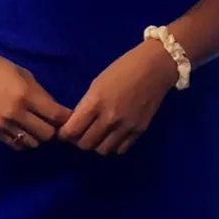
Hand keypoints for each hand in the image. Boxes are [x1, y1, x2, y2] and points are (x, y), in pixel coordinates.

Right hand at [0, 48, 71, 151]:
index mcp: (25, 95)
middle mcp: (15, 113)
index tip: (68, 117)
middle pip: (47, 134)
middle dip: (53, 128)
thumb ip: (42, 95)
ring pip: (33, 143)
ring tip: (35, 126)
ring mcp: (3, 124)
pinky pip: (17, 144)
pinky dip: (24, 139)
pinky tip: (22, 129)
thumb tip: (57, 112)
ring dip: (38, 136)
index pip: (56, 115)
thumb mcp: (26, 76)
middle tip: (51, 122)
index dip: (66, 118)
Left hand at [59, 41, 178, 155]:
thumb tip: (75, 123)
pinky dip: (113, 146)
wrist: (154, 68)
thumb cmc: (122, 69)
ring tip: (96, 135)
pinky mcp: (139, 131)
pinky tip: (112, 136)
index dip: (64, 134)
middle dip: (78, 140)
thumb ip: (86, 105)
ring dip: (96, 144)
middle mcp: (109, 118)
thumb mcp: (96, 84)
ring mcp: (125, 127)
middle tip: (80, 133)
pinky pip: (120, 149)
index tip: (64, 131)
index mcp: (95, 102)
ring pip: (102, 150)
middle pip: (85, 144)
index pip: (72, 130)